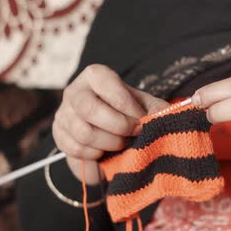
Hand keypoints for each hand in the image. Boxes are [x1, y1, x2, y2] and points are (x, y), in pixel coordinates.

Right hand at [53, 64, 167, 183]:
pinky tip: (105, 150)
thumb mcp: (147, 108)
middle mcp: (74, 91)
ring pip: (83, 133)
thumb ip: (158, 110)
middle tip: (133, 134)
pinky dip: (96, 155)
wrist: (112, 136)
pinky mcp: (59, 136)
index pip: (105, 82)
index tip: (140, 119)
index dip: (125, 104)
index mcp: (95, 76)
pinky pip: (76, 150)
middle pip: (88, 109)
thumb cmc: (131, 116)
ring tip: (121, 143)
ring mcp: (63, 114)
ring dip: (109, 143)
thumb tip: (171, 114)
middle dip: (117, 126)